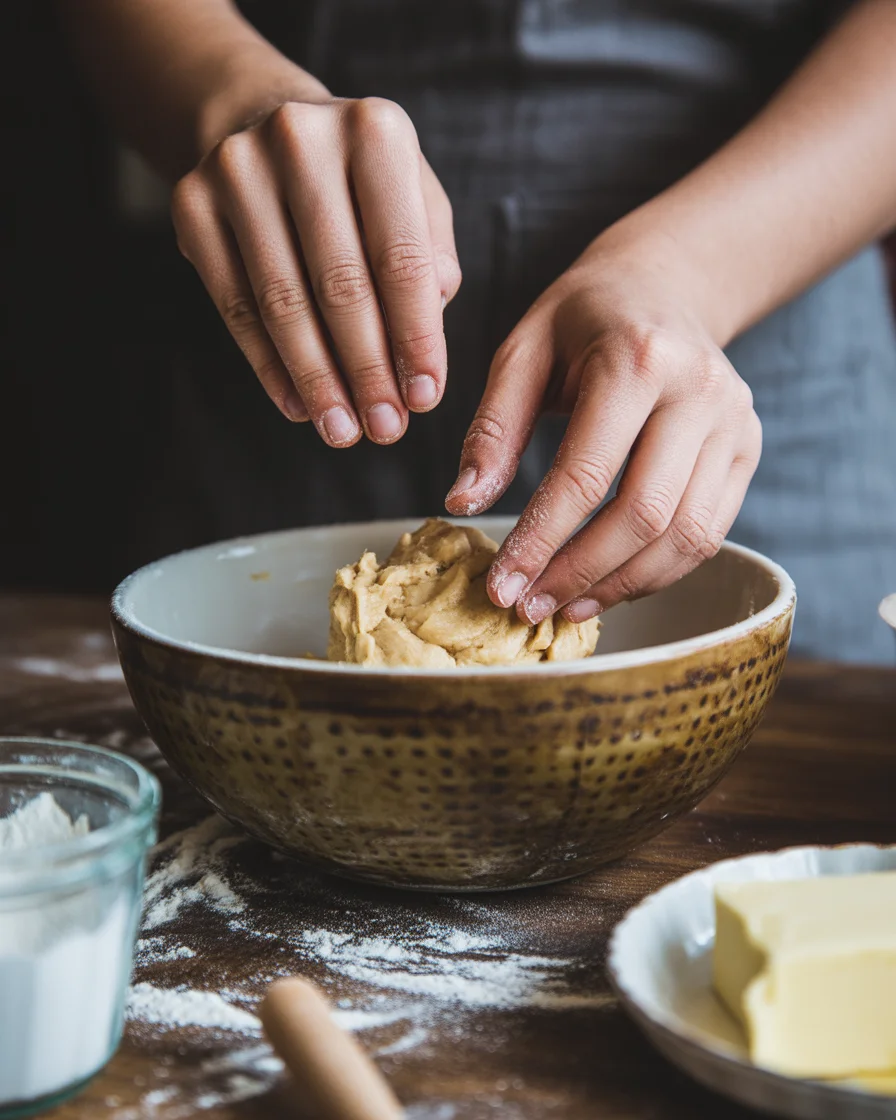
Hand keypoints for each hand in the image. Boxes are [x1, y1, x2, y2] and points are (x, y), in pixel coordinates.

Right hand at [171, 96, 460, 445]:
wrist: (264, 122)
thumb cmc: (359, 181)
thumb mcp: (414, 199)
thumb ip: (431, 261)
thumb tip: (423, 337)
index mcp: (375, 131)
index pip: (401, 258)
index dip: (415, 338)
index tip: (425, 398)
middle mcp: (302, 140)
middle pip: (340, 284)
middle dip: (368, 370)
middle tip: (385, 429)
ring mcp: (237, 169)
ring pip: (283, 302)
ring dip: (318, 380)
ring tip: (343, 430)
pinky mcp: (191, 204)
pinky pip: (235, 305)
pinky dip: (270, 365)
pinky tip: (299, 405)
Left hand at [445, 233, 761, 622]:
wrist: (664, 285)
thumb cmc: (581, 319)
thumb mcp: (522, 351)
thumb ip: (493, 427)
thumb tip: (464, 502)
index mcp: (638, 357)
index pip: (586, 474)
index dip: (541, 540)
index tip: (502, 585)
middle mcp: (700, 391)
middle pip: (645, 514)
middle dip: (581, 574)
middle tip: (528, 606)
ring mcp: (735, 422)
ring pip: (686, 536)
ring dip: (621, 585)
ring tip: (565, 607)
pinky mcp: (748, 449)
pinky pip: (708, 533)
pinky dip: (657, 571)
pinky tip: (608, 584)